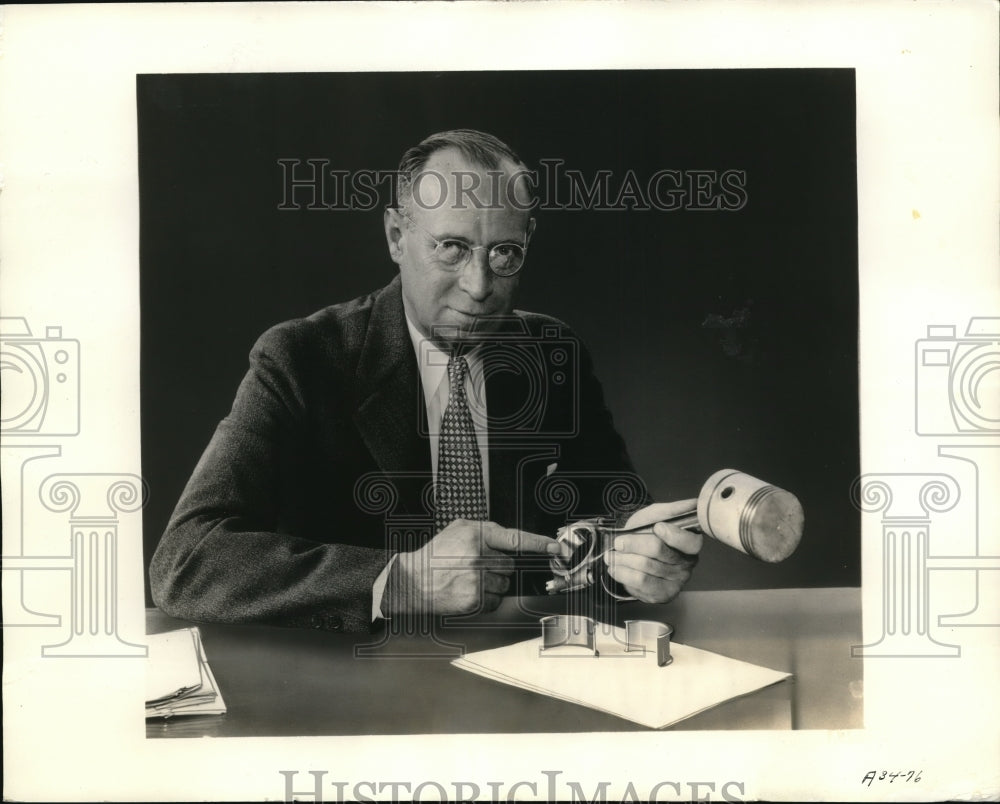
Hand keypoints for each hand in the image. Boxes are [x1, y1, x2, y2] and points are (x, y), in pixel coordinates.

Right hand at [384, 519, 565, 615]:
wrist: (413, 580)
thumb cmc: (437, 554)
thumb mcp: (459, 529)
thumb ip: (486, 531)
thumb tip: (511, 541)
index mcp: (477, 535)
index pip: (515, 539)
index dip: (538, 543)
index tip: (555, 548)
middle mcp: (479, 557)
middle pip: (509, 565)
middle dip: (497, 566)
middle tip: (476, 566)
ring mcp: (477, 580)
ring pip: (504, 584)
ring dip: (492, 583)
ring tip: (469, 579)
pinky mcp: (475, 601)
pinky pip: (495, 601)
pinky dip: (486, 598)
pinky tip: (468, 591)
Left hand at [604, 500, 702, 603]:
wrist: (632, 554)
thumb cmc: (647, 533)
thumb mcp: (656, 515)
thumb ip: (672, 509)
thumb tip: (692, 503)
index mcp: (690, 543)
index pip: (689, 542)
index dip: (672, 534)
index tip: (657, 527)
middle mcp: (687, 563)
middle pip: (658, 551)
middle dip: (632, 543)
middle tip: (618, 541)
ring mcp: (676, 581)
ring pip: (645, 567)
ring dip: (622, 559)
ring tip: (612, 554)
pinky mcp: (662, 594)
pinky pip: (639, 583)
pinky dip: (622, 573)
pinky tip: (616, 567)